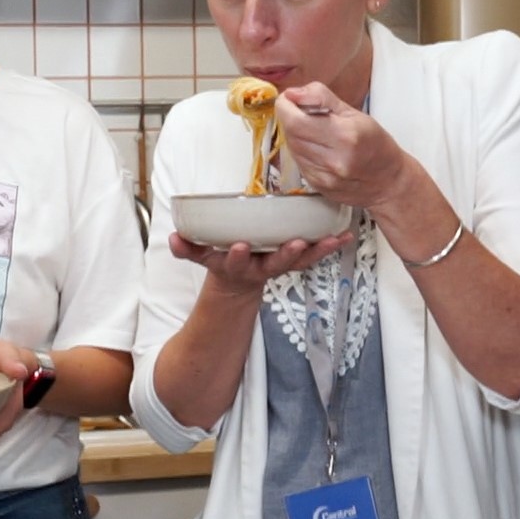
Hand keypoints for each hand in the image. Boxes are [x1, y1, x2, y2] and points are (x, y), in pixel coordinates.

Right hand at [170, 231, 353, 295]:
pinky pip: (315, 256)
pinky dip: (330, 246)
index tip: (241, 247)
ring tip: (332, 240)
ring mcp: (281, 265)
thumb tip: (173, 238)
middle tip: (296, 244)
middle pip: (276, 264)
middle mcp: (262, 268)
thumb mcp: (203, 257)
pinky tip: (346, 235)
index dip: (239, 256)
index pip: (237, 262)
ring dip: (318, 251)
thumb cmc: (224, 260)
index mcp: (238, 266)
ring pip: (301, 261)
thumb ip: (188, 248)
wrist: (239, 283)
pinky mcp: (296, 260)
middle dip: (286, 254)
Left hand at [274, 84, 414, 209]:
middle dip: (290, 118)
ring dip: (296, 135)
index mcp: (345, 135)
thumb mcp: (355, 113)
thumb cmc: (377, 146)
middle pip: (291, 133)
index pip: (296, 120)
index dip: (285, 106)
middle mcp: (333, 159)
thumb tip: (293, 93)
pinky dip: (302, 151)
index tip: (289, 99)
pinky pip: (298, 162)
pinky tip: (318, 148)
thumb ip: (321, 98)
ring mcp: (324, 176)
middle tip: (302, 111)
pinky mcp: (318, 186)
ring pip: (292, 148)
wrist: (388, 182)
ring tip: (314, 131)